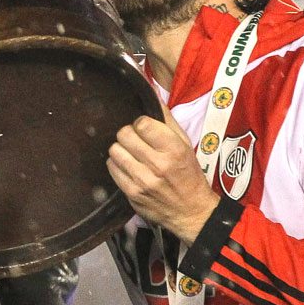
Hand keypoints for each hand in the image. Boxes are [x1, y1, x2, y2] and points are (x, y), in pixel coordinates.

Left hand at [107, 105, 219, 245]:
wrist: (191, 210)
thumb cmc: (188, 173)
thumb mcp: (184, 143)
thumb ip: (166, 118)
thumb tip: (151, 94)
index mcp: (173, 149)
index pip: (142, 123)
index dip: (140, 123)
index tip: (145, 128)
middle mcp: (158, 164)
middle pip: (124, 135)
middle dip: (128, 134)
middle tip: (136, 140)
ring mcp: (142, 181)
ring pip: (114, 151)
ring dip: (121, 149)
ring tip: (131, 153)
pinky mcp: (131, 194)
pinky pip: (112, 169)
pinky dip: (117, 164)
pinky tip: (128, 166)